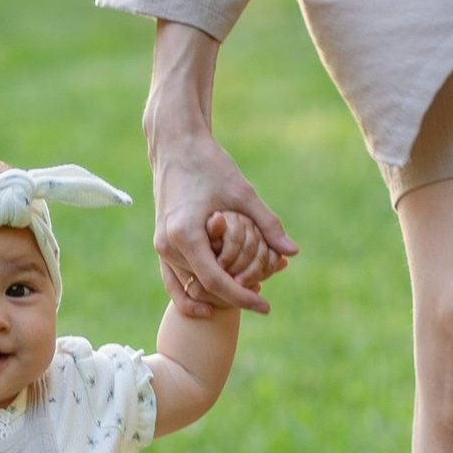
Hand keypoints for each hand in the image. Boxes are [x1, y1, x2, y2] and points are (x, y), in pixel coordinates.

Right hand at [151, 136, 294, 314]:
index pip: (216, 282)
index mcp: (185, 235)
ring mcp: (161, 246)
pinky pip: (174, 280)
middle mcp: (168, 245)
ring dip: (215, 296)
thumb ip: (267, 224)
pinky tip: (213, 303)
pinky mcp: (161, 243)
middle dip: (232, 298)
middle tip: (262, 298)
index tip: (265, 306)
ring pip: (187, 288)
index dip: (242, 298)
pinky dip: (191, 294)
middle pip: (202, 290)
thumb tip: (292, 252)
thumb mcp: (243, 193)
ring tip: (246, 293)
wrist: (176, 146)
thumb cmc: (210, 166)